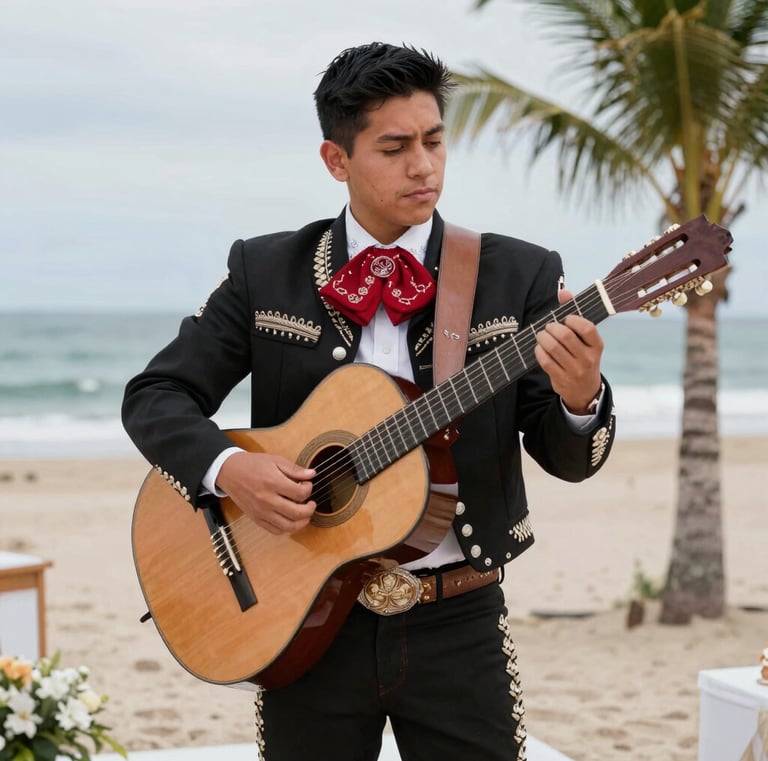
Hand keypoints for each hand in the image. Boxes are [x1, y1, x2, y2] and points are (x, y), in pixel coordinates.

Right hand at [216, 451, 316, 534]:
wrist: (230, 472)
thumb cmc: (253, 465)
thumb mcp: (275, 460)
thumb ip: (294, 469)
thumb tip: (312, 474)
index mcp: (273, 483)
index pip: (300, 494)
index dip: (309, 489)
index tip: (307, 485)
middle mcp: (267, 500)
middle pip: (297, 513)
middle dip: (310, 509)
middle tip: (311, 503)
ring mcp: (261, 512)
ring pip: (288, 526)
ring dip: (301, 523)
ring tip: (305, 515)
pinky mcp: (256, 519)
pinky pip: (275, 531)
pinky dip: (287, 529)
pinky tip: (291, 520)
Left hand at [534, 288, 603, 414]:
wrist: (585, 391)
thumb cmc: (583, 357)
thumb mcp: (585, 340)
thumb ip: (575, 315)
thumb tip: (564, 291)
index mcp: (597, 345)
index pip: (587, 328)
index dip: (573, 319)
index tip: (565, 318)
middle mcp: (588, 358)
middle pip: (565, 336)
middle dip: (552, 327)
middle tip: (548, 327)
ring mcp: (574, 370)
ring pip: (553, 349)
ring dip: (542, 338)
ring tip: (541, 335)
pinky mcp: (561, 379)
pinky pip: (545, 362)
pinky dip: (539, 352)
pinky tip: (539, 348)